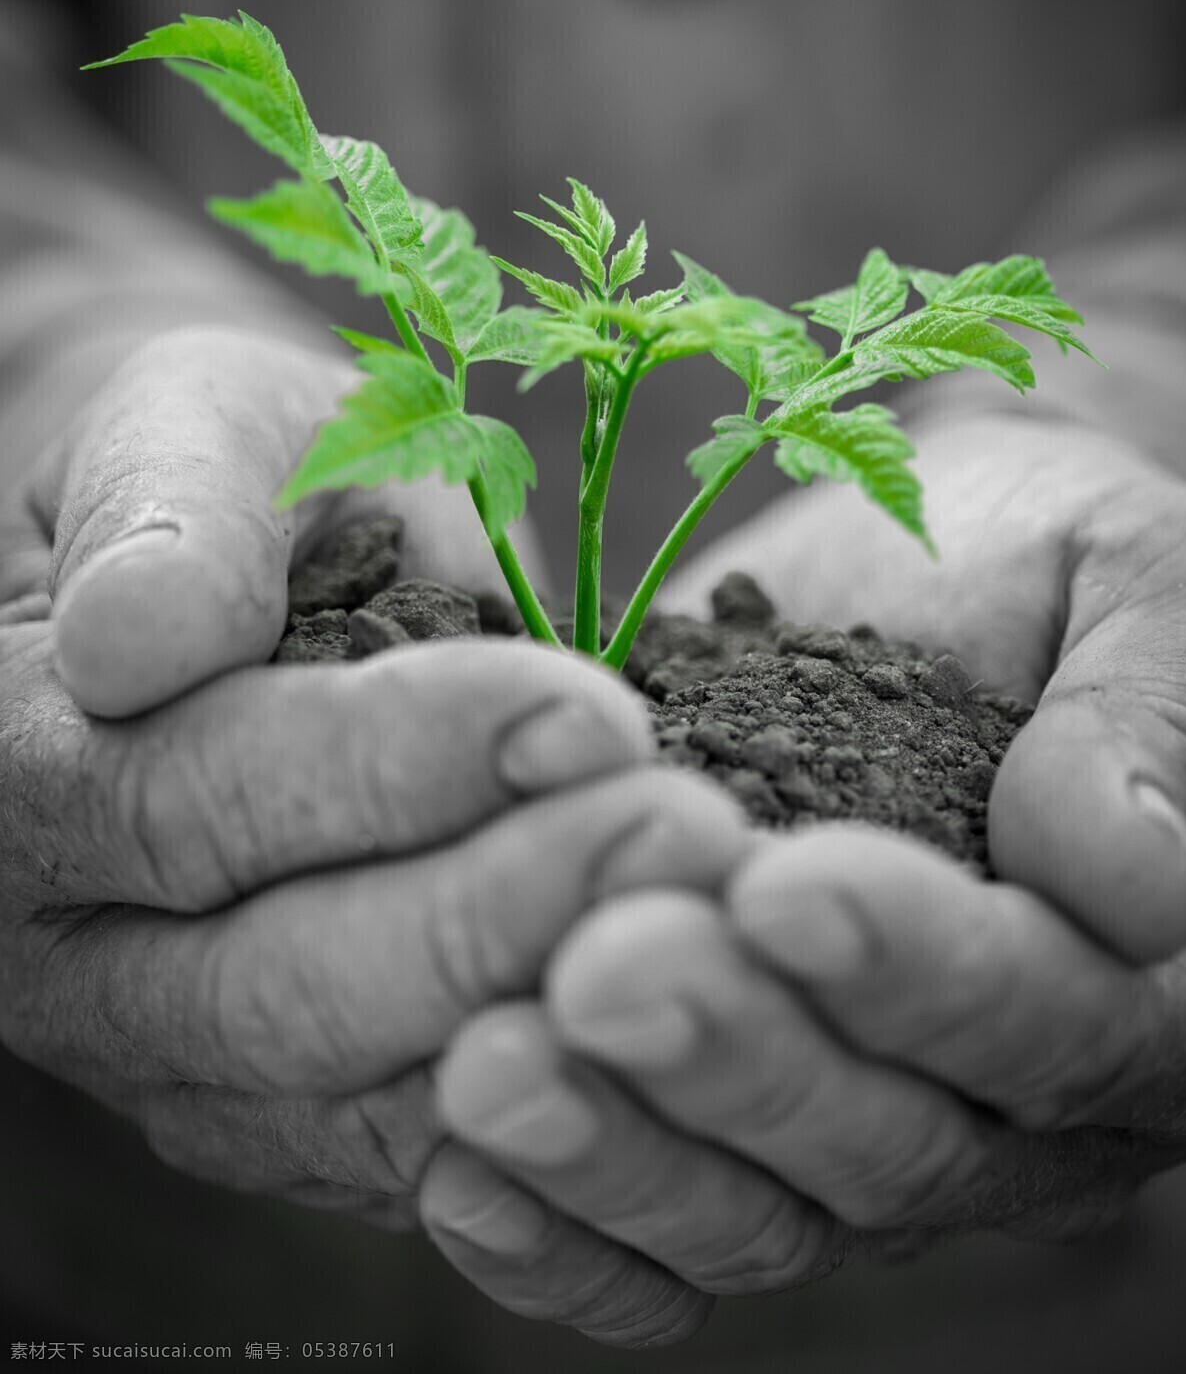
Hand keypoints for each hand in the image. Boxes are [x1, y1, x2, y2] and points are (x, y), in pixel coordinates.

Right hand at [0, 324, 748, 1328]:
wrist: (254, 576)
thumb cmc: (232, 474)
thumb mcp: (185, 427)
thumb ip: (164, 514)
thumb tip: (134, 637)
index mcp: (14, 772)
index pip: (190, 799)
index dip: (391, 766)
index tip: (586, 711)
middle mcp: (75, 955)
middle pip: (280, 988)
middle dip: (502, 912)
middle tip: (690, 835)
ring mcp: (178, 1063)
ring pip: (363, 1103)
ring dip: (557, 1023)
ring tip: (718, 924)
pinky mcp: (288, 1117)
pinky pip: (426, 1155)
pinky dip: (565, 1110)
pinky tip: (689, 1028)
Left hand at [422, 411, 1185, 1342]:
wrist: (920, 564)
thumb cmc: (1050, 557)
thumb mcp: (1133, 586)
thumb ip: (1146, 724)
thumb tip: (1137, 883)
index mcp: (1143, 984)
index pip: (1046, 1019)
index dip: (916, 970)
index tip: (779, 886)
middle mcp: (1013, 1101)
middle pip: (888, 1143)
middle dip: (734, 1059)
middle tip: (600, 970)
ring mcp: (864, 1131)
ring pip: (759, 1212)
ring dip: (618, 1150)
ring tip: (487, 1067)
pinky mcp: (730, 1127)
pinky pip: (658, 1235)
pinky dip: (561, 1226)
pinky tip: (454, 1171)